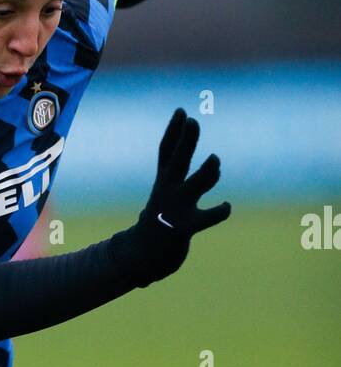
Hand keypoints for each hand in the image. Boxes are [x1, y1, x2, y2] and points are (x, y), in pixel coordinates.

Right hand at [116, 108, 231, 285]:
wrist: (142, 256)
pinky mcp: (184, 229)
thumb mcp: (171, 198)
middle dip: (185, 142)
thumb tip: (214, 166)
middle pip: (176, 162)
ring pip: (194, 185)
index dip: (173, 131)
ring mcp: (175, 210)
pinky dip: (219, 211)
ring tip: (214, 160)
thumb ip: (194, 179)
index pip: (166, 152)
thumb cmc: (160, 223)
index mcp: (163, 183)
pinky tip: (225, 206)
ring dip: (206, 172)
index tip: (181, 110)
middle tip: (193, 121)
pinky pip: (207, 218)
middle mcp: (167, 193)